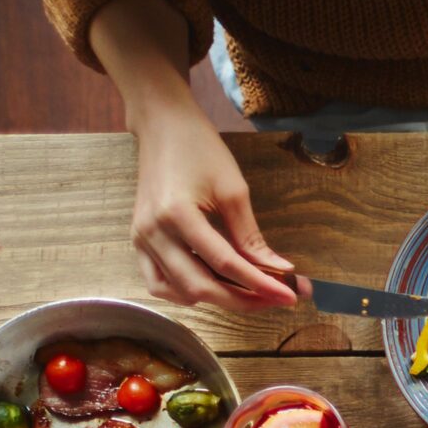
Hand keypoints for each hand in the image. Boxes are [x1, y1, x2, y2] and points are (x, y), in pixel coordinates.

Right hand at [128, 105, 296, 311]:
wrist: (162, 127)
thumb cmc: (200, 150)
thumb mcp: (233, 190)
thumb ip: (252, 236)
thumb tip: (279, 269)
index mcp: (176, 214)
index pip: (224, 263)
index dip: (260, 284)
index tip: (290, 296)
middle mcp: (152, 232)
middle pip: (200, 286)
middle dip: (243, 299)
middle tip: (276, 299)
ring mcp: (140, 238)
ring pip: (178, 291)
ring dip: (216, 299)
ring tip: (250, 294)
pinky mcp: (137, 241)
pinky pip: (158, 282)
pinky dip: (186, 292)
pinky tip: (214, 287)